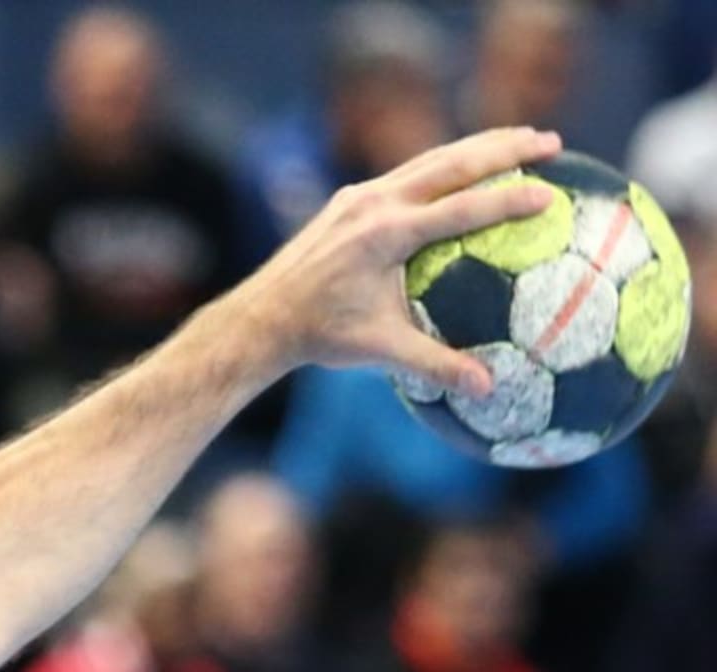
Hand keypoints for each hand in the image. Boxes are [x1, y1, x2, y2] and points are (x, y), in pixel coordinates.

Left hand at [230, 126, 563, 399]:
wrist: (260, 318)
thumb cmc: (320, 335)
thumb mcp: (380, 350)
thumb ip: (436, 364)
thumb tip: (488, 387)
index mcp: (385, 235)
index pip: (461, 210)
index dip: (507, 200)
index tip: (549, 192)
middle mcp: (373, 204)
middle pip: (452, 164)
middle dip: (506, 148)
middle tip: (554, 143)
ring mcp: (359, 197)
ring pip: (431, 160)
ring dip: (480, 146)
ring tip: (526, 139)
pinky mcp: (350, 200)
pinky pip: (409, 173)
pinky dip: (447, 164)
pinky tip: (473, 166)